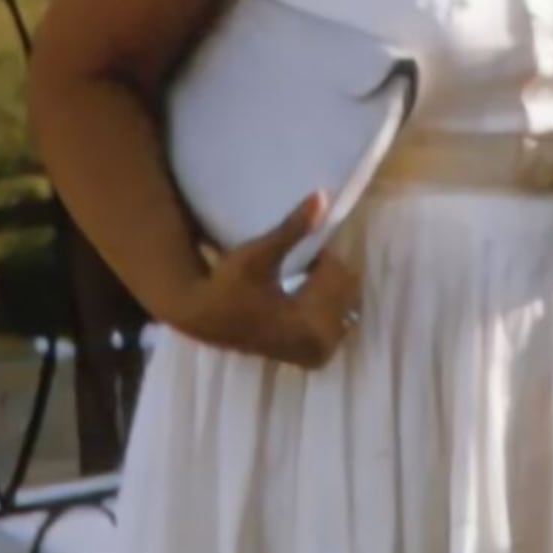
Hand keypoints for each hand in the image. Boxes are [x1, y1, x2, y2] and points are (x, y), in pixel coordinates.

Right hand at [165, 194, 363, 365]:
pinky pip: (338, 320)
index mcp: (310, 326)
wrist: (204, 318)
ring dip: (329, 288)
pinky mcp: (314, 357)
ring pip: (346, 305)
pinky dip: (327, 304)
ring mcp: (319, 354)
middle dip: (329, 274)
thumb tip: (323, 196)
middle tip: (301, 269)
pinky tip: (302, 297)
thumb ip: (294, 228)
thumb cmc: (229, 285)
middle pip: (347, 292)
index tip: (301, 256)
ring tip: (300, 282)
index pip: (338, 278)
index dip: (321, 259)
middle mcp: (320, 345)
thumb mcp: (260, 254)